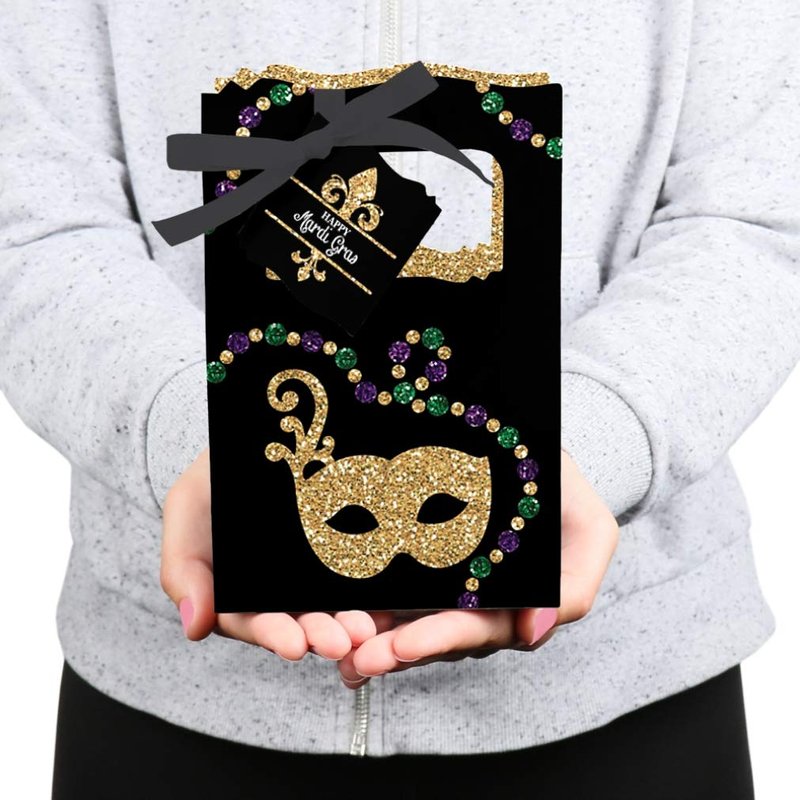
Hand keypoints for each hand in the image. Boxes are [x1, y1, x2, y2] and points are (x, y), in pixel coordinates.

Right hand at [159, 448, 375, 660]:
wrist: (256, 437)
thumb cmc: (214, 478)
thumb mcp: (188, 508)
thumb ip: (182, 567)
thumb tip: (195, 627)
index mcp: (237, 594)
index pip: (255, 622)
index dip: (274, 635)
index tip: (294, 645)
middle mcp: (277, 593)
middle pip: (301, 622)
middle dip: (321, 634)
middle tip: (343, 641)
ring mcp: (312, 576)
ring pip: (333, 607)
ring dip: (350, 622)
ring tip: (366, 628)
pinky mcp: (340, 554)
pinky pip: (359, 578)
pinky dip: (372, 597)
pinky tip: (387, 605)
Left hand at [338, 448, 619, 687]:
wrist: (530, 449)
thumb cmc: (562, 489)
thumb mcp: (589, 531)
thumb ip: (572, 588)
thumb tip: (532, 634)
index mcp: (518, 605)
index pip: (479, 630)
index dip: (441, 637)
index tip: (402, 644)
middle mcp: (481, 605)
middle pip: (435, 636)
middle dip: (397, 650)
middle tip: (358, 657)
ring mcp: (449, 588)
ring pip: (409, 623)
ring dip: (375, 637)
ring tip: (339, 647)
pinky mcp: (423, 566)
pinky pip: (394, 593)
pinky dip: (367, 609)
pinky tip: (338, 620)